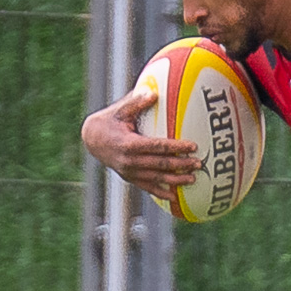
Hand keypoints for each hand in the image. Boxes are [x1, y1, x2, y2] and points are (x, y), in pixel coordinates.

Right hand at [80, 86, 199, 201]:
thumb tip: (154, 93)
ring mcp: (129, 172)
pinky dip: (160, 193)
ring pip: (157, 178)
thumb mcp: (121, 110)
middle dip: (181, 164)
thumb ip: (137, 102)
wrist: (91, 139)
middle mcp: (130, 161)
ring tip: (192, 179)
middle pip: (161, 164)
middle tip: (198, 164)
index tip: (193, 146)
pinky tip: (174, 196)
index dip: (177, 147)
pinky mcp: (129, 178)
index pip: (158, 146)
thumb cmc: (109, 121)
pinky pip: (147, 187)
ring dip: (175, 179)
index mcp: (129, 144)